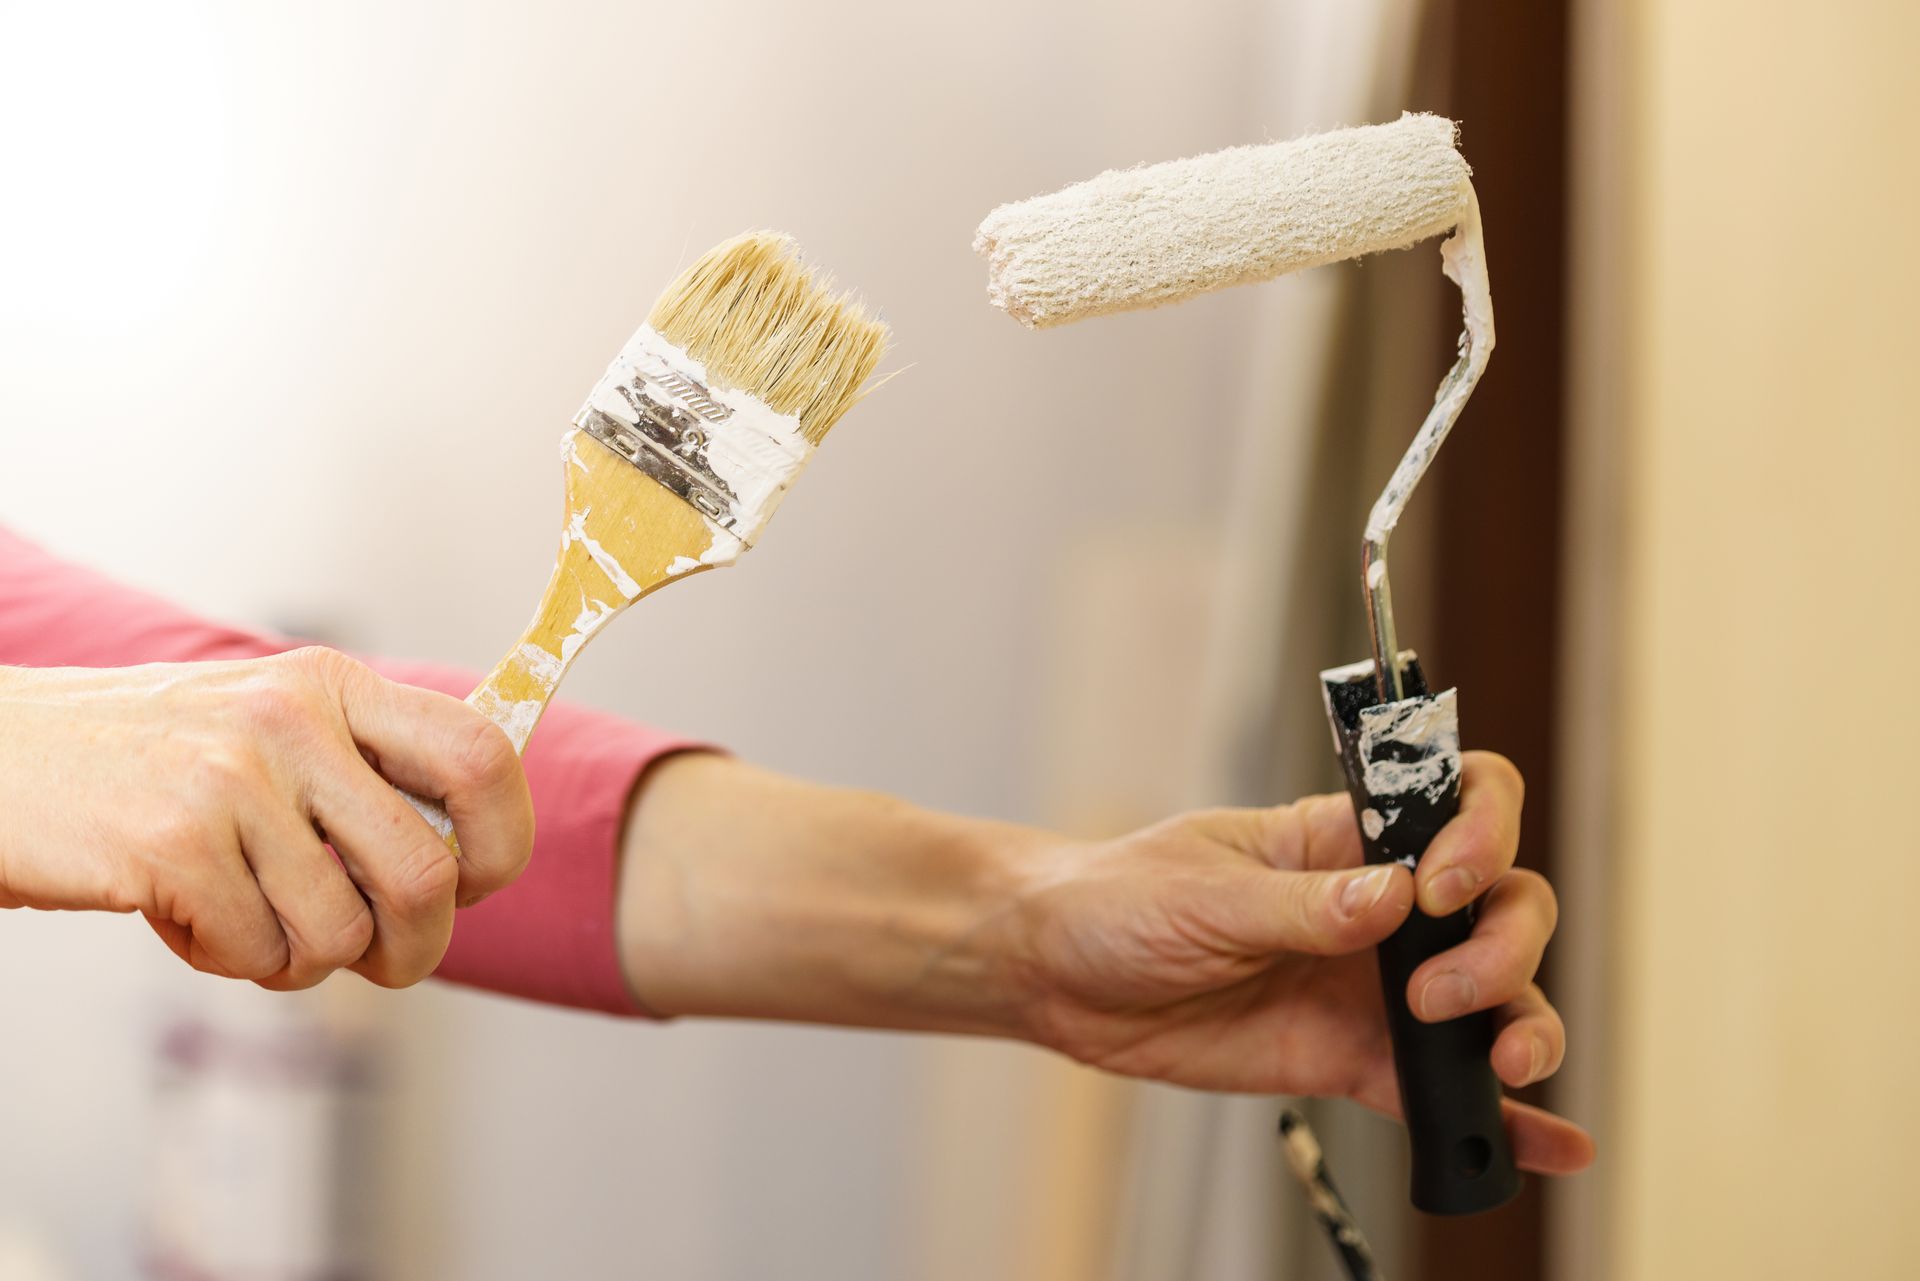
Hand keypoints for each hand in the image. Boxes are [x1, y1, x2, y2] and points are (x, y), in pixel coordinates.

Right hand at [0, 647, 532, 988]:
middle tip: (382, 959)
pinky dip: (230, 960)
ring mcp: (233, 779)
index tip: (472, 884)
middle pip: (429, 874)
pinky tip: (183, 913)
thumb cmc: (150, 763)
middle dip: (417, 947)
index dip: (502, 841)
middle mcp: (293, 720)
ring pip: (343, 934)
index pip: (482, 756)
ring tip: (246, 918)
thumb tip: (471, 860)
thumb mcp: (270, 727)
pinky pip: (260, 955)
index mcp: (332, 684)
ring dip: (302, 960)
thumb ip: (363, 772)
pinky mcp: (173, 844)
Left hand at [1003, 752, 1593, 1173]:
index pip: (1458, 804)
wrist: (1060, 976)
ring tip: (1497, 1065)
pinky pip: (1436, 1090)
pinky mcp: (1352, 1059)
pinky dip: (1500, 1121)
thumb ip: (1301, 903)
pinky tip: (1548, 1145)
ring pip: (1491, 998)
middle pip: (1499, 906)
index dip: (1480, 834)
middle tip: (1435, 993)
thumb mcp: (1203, 892)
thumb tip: (1392, 898)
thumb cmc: (1121, 901)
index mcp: (1342, 838)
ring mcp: (1374, 985)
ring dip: (1521, 1025)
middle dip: (1502, 947)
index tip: (1441, 886)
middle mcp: (1378, 907)